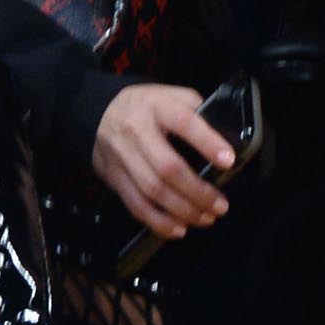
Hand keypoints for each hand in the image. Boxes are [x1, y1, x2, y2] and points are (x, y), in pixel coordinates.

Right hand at [91, 82, 239, 240]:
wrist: (96, 112)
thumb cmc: (146, 106)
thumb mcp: (171, 95)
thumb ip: (197, 109)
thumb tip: (226, 138)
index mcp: (156, 106)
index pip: (183, 122)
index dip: (207, 142)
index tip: (228, 161)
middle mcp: (136, 131)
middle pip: (167, 167)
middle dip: (197, 191)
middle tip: (221, 206)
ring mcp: (121, 156)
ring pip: (152, 190)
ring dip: (183, 210)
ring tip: (206, 218)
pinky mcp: (113, 177)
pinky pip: (135, 205)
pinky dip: (158, 222)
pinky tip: (179, 229)